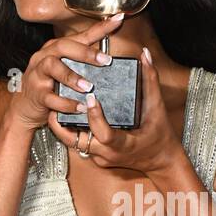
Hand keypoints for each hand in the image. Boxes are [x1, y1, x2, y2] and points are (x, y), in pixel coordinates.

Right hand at [8, 14, 125, 131]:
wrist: (25, 107)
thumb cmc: (49, 84)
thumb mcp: (66, 69)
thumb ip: (85, 62)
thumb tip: (111, 57)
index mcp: (56, 47)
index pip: (81, 35)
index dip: (100, 27)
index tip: (118, 19)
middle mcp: (45, 56)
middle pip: (63, 47)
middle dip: (85, 52)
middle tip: (105, 61)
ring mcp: (38, 74)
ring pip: (52, 68)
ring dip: (72, 77)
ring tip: (88, 87)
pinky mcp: (36, 94)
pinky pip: (51, 97)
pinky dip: (66, 103)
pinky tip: (80, 107)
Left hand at [53, 44, 185, 178]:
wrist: (162, 161)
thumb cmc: (160, 136)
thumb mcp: (157, 107)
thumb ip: (150, 80)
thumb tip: (146, 55)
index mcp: (123, 144)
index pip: (104, 134)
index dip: (95, 117)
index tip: (91, 98)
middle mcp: (108, 153)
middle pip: (78, 141)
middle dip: (63, 124)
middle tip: (55, 100)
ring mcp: (100, 158)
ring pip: (74, 144)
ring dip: (63, 127)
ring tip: (54, 105)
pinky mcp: (97, 158)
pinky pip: (80, 144)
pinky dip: (72, 130)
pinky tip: (66, 114)